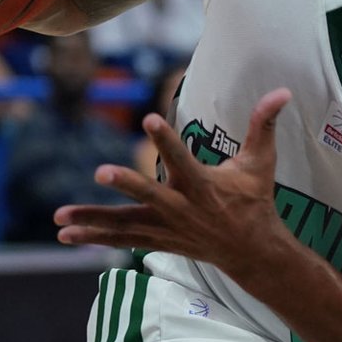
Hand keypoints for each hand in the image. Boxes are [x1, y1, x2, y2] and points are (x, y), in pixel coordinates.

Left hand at [54, 90, 291, 268]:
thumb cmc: (254, 200)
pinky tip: (65, 234)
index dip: (166, 139)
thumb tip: (282, 91)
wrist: (251, 250)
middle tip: (100, 172)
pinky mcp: (156, 240)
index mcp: (203, 186)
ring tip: (59, 217)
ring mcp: (166, 228)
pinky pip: (120, 239)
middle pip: (150, 196)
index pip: (182, 158)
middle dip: (126, 185)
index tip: (149, 118)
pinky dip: (93, 236)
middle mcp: (181, 209)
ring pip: (125, 224)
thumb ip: (264, 125)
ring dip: (92, 221)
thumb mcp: (261, 163)